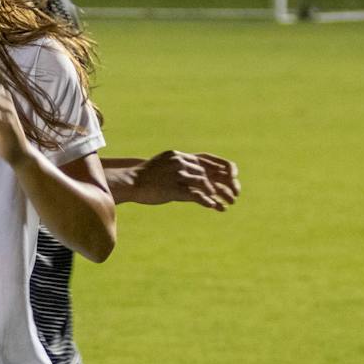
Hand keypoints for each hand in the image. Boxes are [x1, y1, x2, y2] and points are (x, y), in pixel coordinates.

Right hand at [123, 150, 239, 210]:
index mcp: (178, 155)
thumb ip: (180, 166)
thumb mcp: (164, 165)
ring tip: (227, 203)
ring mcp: (176, 175)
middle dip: (224, 183)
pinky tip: (214, 207)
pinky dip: (207, 201)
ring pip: (204, 183)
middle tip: (235, 194)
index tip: (233, 175)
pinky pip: (195, 195)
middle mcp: (180, 162)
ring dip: (217, 194)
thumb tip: (194, 174)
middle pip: (208, 171)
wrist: (129, 182)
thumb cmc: (145, 177)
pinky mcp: (173, 188)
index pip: (206, 159)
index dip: (222, 167)